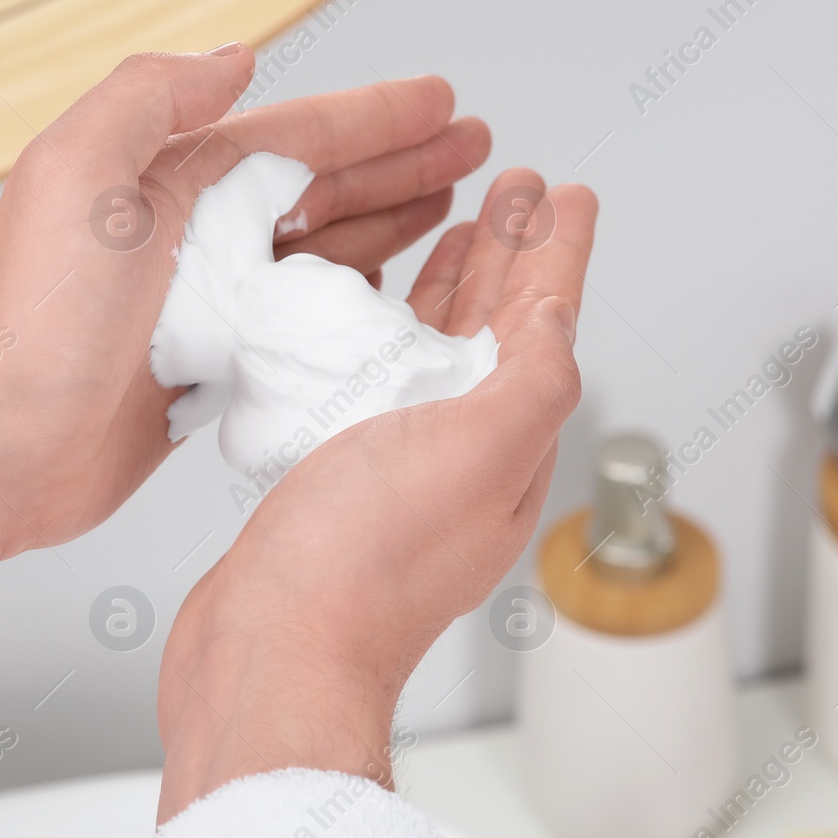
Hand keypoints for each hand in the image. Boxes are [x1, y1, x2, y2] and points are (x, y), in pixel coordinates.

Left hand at [0, 49, 490, 546]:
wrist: (2, 442)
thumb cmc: (34, 318)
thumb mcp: (80, 172)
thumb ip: (152, 97)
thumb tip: (231, 57)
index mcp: (173, 181)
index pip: (299, 136)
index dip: (376, 117)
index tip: (441, 103)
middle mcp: (196, 237)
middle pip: (323, 187)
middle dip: (403, 165)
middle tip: (472, 151)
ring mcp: (210, 305)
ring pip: (321, 252)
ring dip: (388, 223)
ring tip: (453, 207)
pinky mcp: (215, 368)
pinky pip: (303, 324)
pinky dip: (351, 303)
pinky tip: (389, 293)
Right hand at [156, 174, 597, 822]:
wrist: (269, 649)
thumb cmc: (361, 565)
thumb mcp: (477, 453)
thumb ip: (533, 380)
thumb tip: (562, 317)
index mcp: (507, 447)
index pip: (546, 325)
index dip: (557, 252)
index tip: (568, 193)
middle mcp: (461, 457)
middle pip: (498, 330)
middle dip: (511, 254)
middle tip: (516, 188)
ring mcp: (400, 467)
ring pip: (440, 352)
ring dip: (455, 286)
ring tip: (460, 228)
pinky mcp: (338, 474)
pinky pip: (377, 380)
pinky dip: (387, 332)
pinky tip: (371, 313)